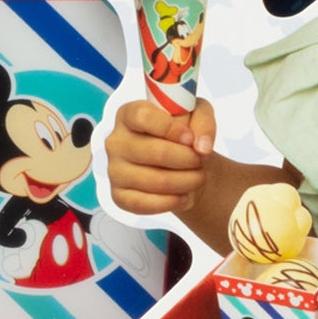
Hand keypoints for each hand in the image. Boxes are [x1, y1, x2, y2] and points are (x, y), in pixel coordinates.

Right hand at [103, 98, 216, 216]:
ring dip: (187, 181)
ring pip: (156, 180)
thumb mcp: (198, 115)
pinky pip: (144, 204)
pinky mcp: (119, 196)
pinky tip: (182, 195)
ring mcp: (114, 170)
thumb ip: (203, 121)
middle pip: (156, 151)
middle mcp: (116, 141)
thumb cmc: (182, 135)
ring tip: (197, 177)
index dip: (170, 128)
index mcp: (128, 115)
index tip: (190, 138)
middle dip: (188, 159)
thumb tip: (202, 146)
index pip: (142, 117)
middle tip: (199, 161)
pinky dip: (171, 202)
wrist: (179, 165)